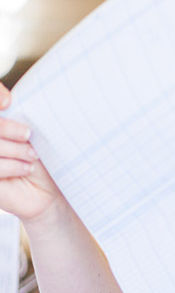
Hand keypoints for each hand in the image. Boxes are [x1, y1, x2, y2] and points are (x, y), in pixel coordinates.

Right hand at [0, 84, 63, 222]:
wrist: (52, 192)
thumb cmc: (46, 160)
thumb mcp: (38, 137)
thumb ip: (27, 119)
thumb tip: (17, 100)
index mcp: (2, 124)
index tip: (8, 102)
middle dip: (7, 129)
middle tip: (28, 136)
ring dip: (14, 150)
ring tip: (32, 157)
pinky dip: (12, 166)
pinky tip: (26, 169)